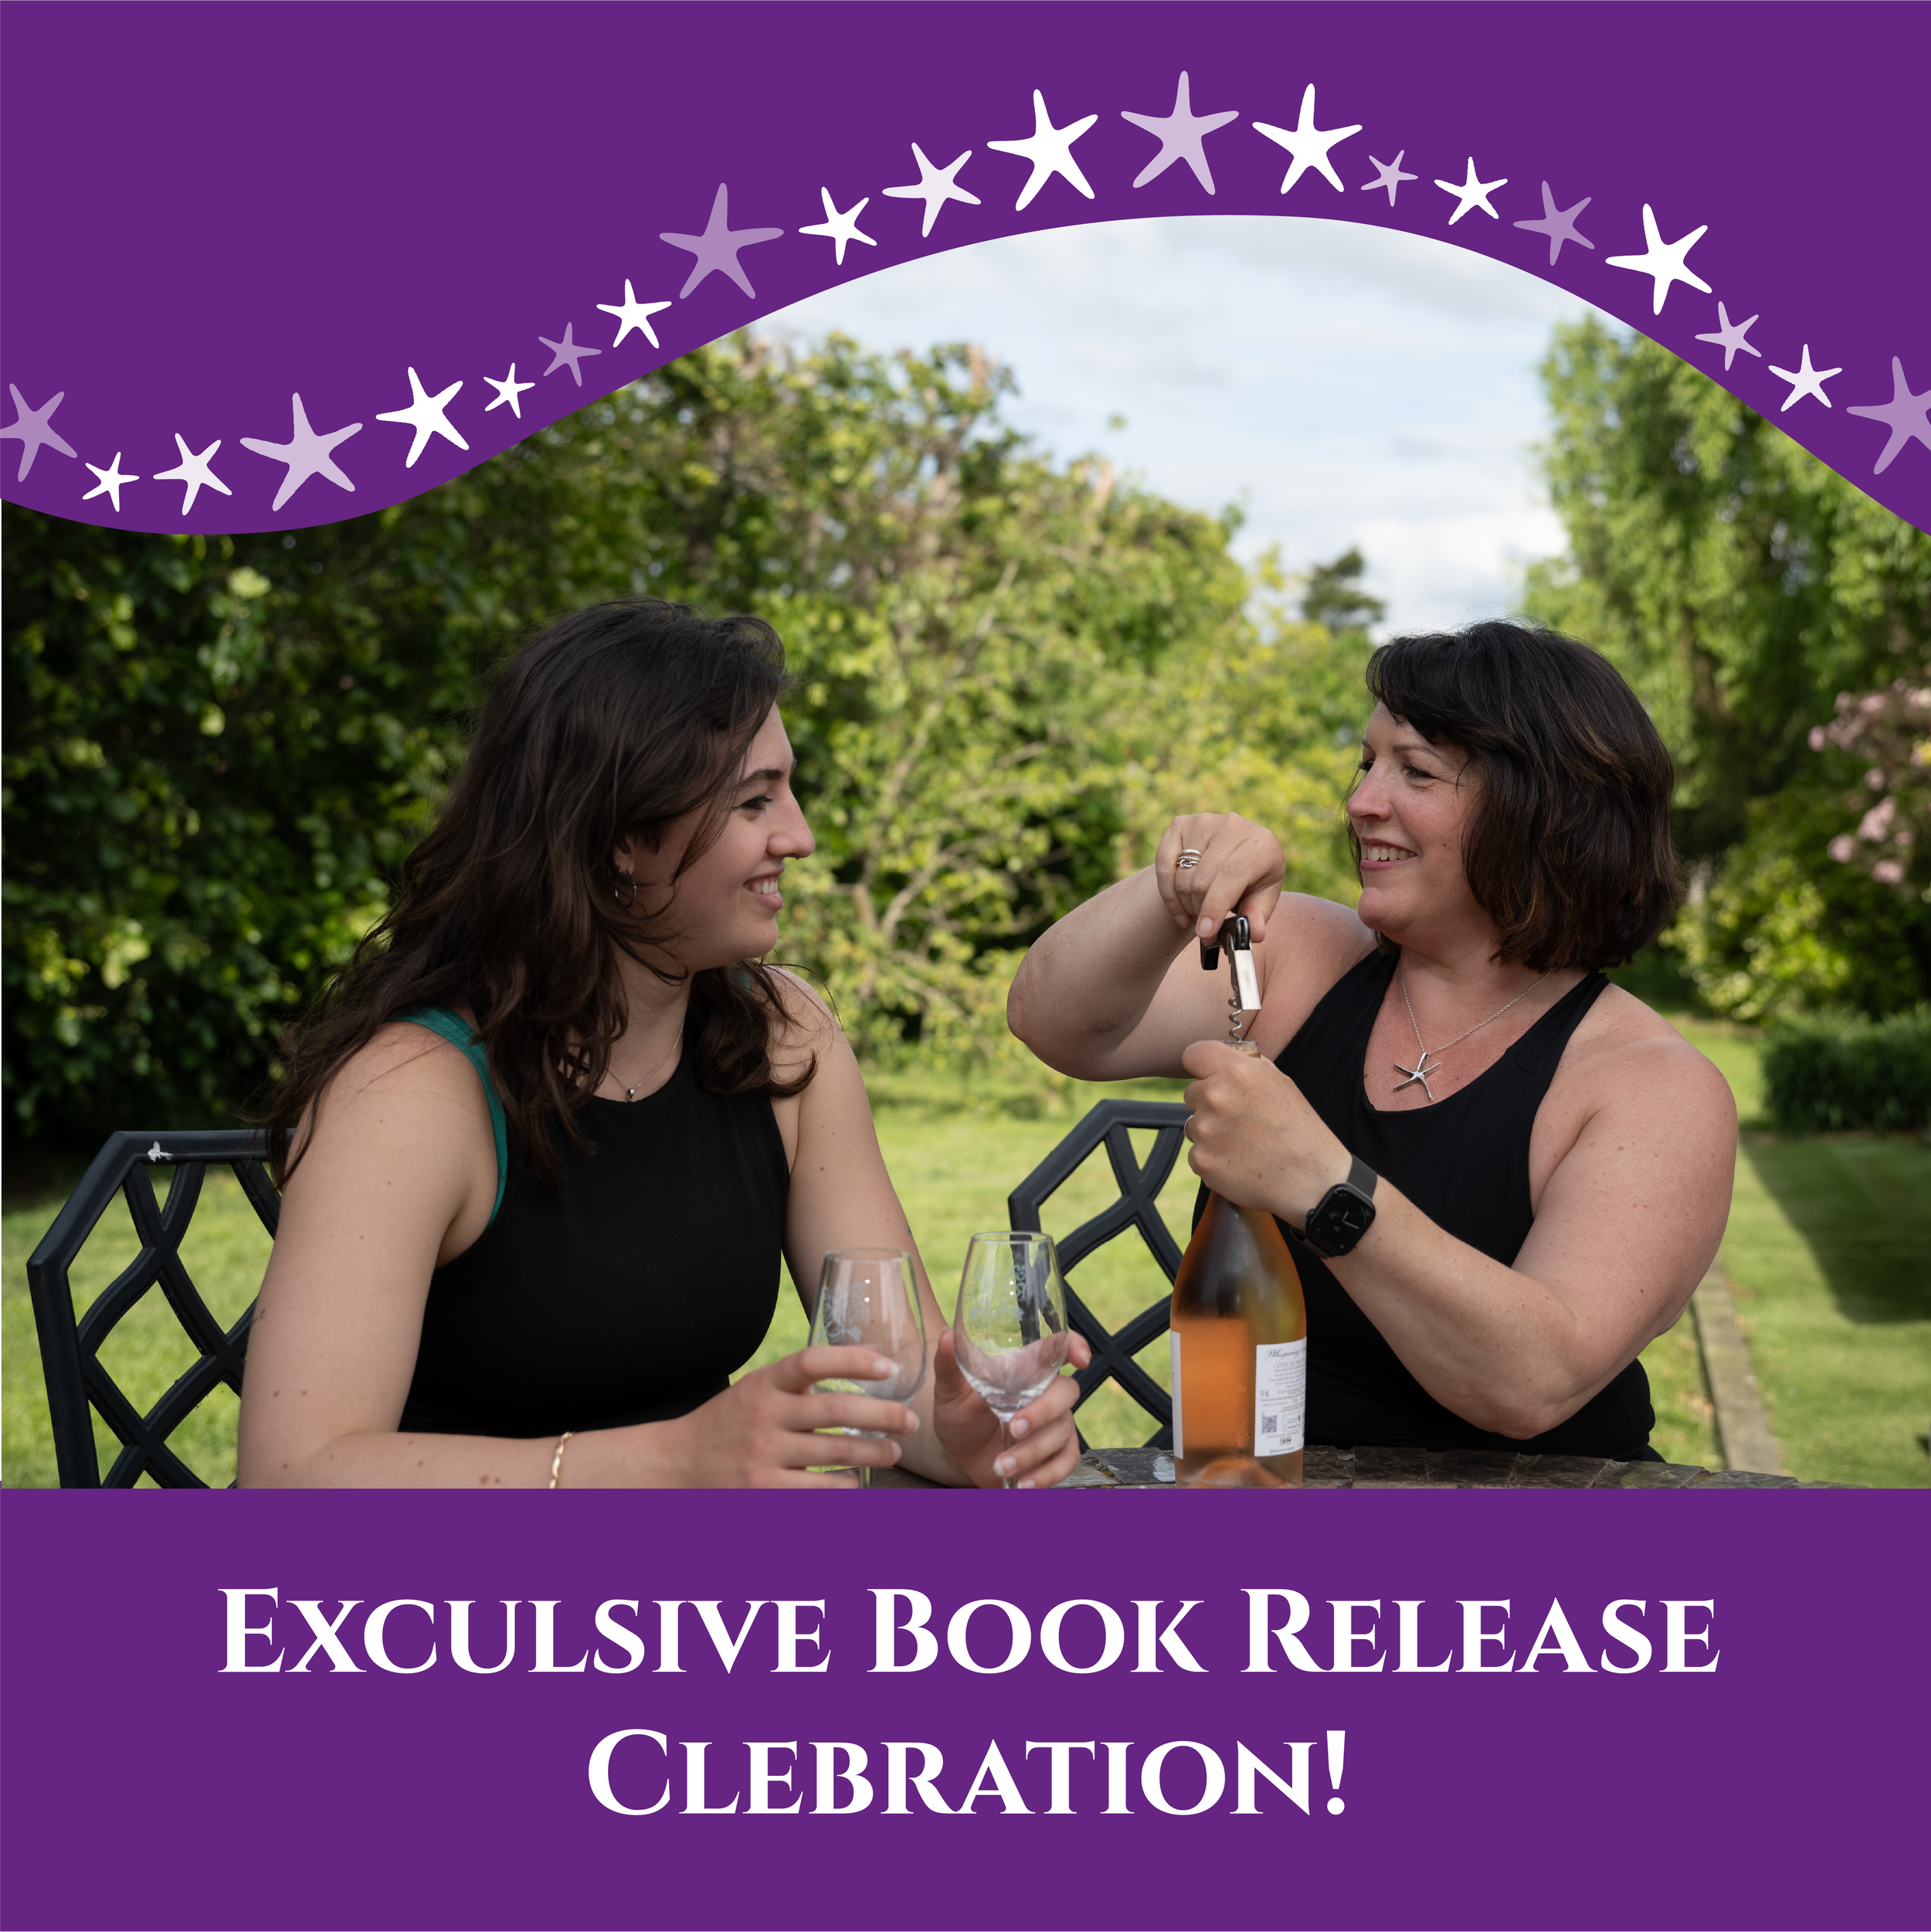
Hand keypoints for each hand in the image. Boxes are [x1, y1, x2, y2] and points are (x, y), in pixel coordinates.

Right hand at [668, 1345, 919, 1487]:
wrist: (679, 1465)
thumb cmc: (732, 1421)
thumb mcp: (761, 1386)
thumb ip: (808, 1374)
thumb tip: (873, 1355)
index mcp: (764, 1383)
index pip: (811, 1361)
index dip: (853, 1360)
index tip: (888, 1366)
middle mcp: (764, 1416)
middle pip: (835, 1410)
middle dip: (883, 1415)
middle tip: (910, 1421)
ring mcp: (763, 1457)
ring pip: (836, 1454)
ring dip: (874, 1453)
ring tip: (892, 1452)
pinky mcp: (764, 1494)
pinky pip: (820, 1492)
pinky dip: (846, 1487)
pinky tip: (857, 1484)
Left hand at [930, 1326, 1092, 1488]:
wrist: (959, 1452)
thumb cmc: (960, 1412)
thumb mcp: (949, 1390)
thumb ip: (949, 1365)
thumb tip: (946, 1336)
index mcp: (1025, 1369)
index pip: (1058, 1348)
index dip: (1074, 1347)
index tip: (1079, 1358)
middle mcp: (1046, 1393)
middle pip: (1066, 1392)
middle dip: (1042, 1411)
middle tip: (1013, 1428)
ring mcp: (1055, 1424)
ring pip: (1063, 1431)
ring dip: (1032, 1451)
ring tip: (1000, 1465)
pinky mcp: (1055, 1453)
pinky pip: (1066, 1462)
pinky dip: (1047, 1475)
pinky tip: (1023, 1484)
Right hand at [1154, 814, 1285, 944]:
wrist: (1234, 853)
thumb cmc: (1252, 879)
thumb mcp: (1262, 898)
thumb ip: (1258, 916)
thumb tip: (1254, 934)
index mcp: (1261, 843)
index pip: (1232, 874)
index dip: (1216, 906)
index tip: (1205, 932)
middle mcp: (1233, 826)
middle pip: (1203, 880)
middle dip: (1200, 911)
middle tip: (1206, 927)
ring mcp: (1204, 822)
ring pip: (1183, 877)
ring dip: (1186, 904)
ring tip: (1198, 912)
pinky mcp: (1180, 824)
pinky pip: (1163, 866)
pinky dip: (1167, 894)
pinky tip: (1179, 908)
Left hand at [1180, 1038, 1350, 1226]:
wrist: (1311, 1179)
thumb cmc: (1300, 1130)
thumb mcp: (1280, 1083)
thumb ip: (1247, 1067)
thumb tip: (1223, 1060)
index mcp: (1237, 1071)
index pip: (1193, 1054)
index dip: (1202, 1066)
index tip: (1209, 1075)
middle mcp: (1216, 1096)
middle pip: (1192, 1092)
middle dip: (1208, 1102)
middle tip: (1239, 1119)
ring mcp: (1206, 1130)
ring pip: (1193, 1124)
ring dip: (1211, 1132)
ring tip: (1243, 1143)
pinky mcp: (1202, 1159)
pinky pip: (1196, 1153)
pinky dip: (1213, 1157)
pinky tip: (1239, 1161)